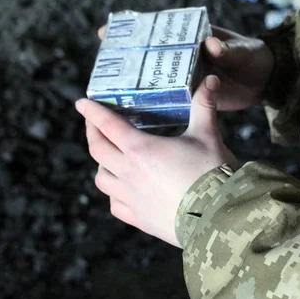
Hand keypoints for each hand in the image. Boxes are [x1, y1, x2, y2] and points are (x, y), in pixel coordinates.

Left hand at [75, 75, 237, 246]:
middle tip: (93, 124)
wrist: (218, 216)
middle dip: (92, 133)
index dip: (92, 112)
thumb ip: (204, 106)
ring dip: (101, 165)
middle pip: (97, 150)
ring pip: (102, 179)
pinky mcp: (139, 219)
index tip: (82, 103)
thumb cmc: (212, 173)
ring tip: (109, 158)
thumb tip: (211, 80)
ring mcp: (131, 198)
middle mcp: (129, 173)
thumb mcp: (208, 135)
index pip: (108, 125)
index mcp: (141, 149)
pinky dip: (114, 194)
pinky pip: (115, 205)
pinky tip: (122, 190)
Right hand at [97, 25, 274, 110]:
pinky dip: (152, 106)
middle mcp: (181, 58)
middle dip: (124, 62)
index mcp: (189, 39)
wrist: (265, 80)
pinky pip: (166, 100)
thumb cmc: (252, 58)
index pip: (154, 31)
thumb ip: (227, 48)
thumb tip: (211, 44)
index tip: (106, 33)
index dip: (130, 30)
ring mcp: (183, 78)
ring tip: (110, 97)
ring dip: (134, 87)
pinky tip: (135, 117)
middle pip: (145, 58)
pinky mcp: (189, 97)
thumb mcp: (241, 51)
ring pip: (152, 81)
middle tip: (102, 70)